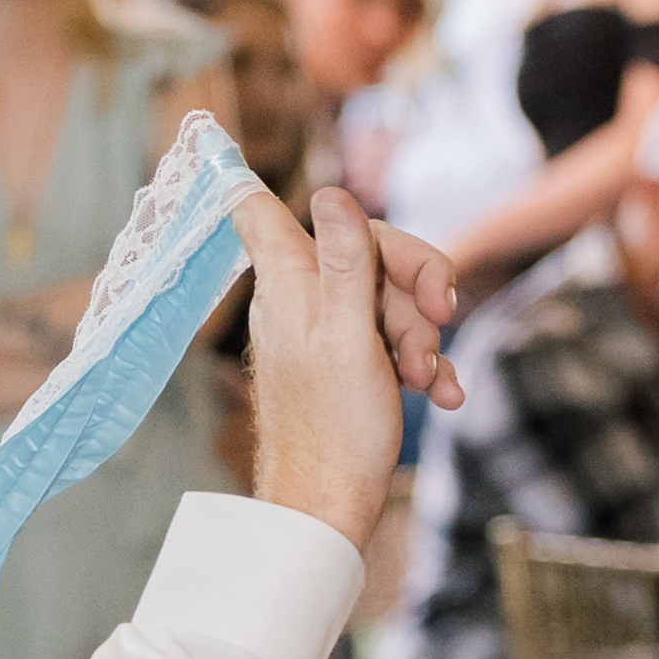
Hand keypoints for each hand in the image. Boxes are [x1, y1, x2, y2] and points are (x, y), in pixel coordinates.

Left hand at [244, 178, 448, 561]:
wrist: (333, 511)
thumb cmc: (336, 429)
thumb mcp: (349, 333)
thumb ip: (345, 262)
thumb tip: (329, 193)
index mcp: (289, 283)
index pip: (258, 212)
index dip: (243, 179)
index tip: (217, 148)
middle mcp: (301, 301)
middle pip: (363, 247)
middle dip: (412, 278)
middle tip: (441, 315)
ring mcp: (325, 334)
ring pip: (387, 296)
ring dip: (422, 332)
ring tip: (426, 374)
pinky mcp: (349, 367)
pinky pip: (391, 340)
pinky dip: (420, 362)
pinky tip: (439, 392)